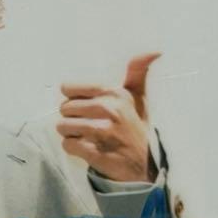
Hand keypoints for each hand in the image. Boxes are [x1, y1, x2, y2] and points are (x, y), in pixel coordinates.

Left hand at [56, 52, 160, 182]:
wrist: (144, 166)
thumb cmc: (136, 127)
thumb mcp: (138, 98)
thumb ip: (138, 72)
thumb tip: (155, 51)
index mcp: (115, 94)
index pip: (69, 88)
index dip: (72, 98)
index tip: (84, 106)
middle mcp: (109, 110)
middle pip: (64, 108)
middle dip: (72, 118)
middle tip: (88, 124)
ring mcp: (102, 132)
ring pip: (63, 126)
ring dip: (71, 133)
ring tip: (87, 137)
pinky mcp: (95, 152)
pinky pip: (67, 145)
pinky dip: (74, 148)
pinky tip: (88, 148)